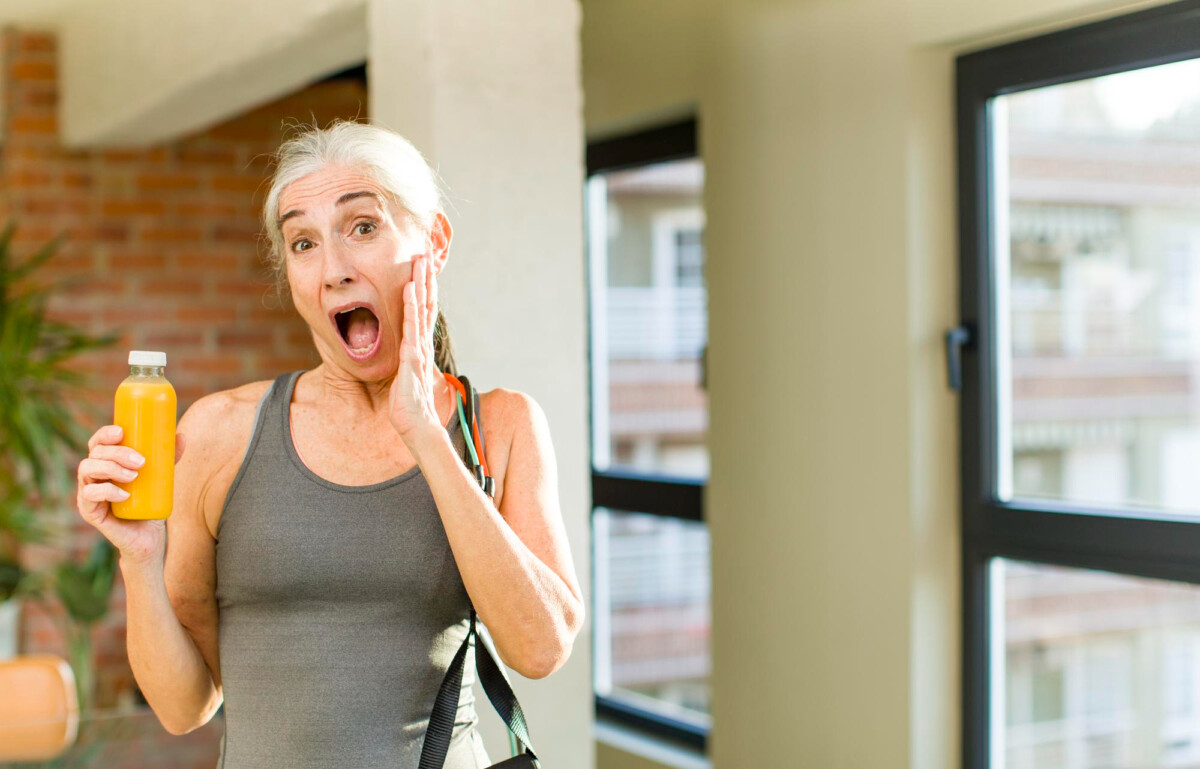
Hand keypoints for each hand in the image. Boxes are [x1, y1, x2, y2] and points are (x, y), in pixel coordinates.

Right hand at [75, 424, 186, 568]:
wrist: (148, 537)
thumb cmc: (150, 504)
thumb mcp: (160, 478)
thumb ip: (168, 459)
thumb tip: (181, 436)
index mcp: (105, 464)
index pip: (97, 443)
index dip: (104, 434)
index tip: (122, 431)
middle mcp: (92, 476)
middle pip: (94, 454)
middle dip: (116, 452)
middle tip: (141, 461)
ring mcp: (88, 493)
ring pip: (87, 470)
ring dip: (111, 468)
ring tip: (134, 476)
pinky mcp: (89, 511)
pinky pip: (89, 495)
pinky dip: (107, 491)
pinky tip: (124, 494)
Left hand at [389, 253, 443, 441]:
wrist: (417, 424)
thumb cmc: (410, 405)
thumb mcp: (406, 377)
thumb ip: (407, 363)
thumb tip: (403, 355)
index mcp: (420, 346)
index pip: (423, 312)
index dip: (424, 290)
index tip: (422, 269)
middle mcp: (422, 343)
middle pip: (426, 305)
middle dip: (425, 279)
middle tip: (424, 254)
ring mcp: (419, 348)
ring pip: (421, 309)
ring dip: (421, 284)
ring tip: (420, 262)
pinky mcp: (413, 356)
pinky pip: (411, 326)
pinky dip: (411, 306)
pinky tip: (410, 289)